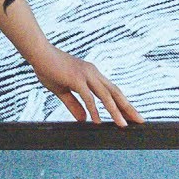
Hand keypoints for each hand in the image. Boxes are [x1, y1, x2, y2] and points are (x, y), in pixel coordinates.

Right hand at [23, 41, 143, 126]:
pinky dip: (94, 109)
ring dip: (115, 111)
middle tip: (140, 121)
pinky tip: (97, 121)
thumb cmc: (48, 69)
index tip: (132, 115)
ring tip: (123, 125)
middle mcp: (93, 73)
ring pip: (106, 96)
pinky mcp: (76, 78)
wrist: (38, 53)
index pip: (112, 91)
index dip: (123, 104)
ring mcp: (86, 75)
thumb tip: (84, 119)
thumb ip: (74, 105)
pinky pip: (88, 97)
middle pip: (116, 92)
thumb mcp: (62, 91)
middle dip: (128, 108)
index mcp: (92, 75)